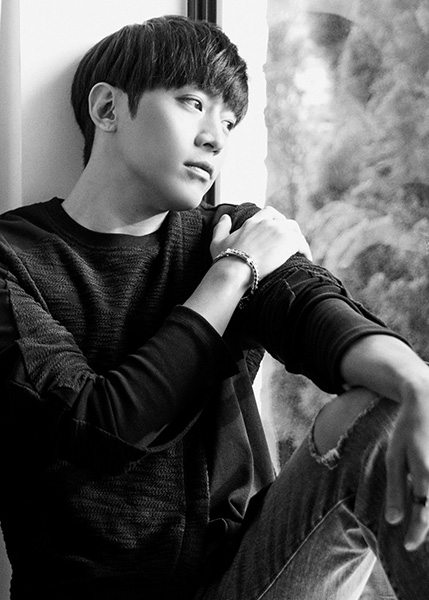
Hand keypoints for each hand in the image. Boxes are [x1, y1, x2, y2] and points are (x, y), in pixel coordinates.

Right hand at [210, 207, 311, 279]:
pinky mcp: (288, 242)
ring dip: (297, 239)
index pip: (268, 212)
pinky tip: (306, 257)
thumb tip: (225, 217)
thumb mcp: (217, 241)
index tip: (277, 226)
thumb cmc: (225, 259)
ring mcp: (279, 231)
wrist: (236, 270)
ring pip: (295, 230)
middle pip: (284, 221)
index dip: (275, 218)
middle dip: (288, 229)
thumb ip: (221, 227)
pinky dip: (305, 249)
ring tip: (299, 250)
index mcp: (252, 222)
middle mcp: (267, 223)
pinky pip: (302, 243)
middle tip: (289, 241)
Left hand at [385, 385, 428, 549]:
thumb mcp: (394, 457)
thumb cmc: (407, 432)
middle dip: (427, 528)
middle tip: (414, 540)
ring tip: (420, 523)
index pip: (423, 511)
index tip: (407, 546)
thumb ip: (395, 489)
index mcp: (424, 472)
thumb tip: (393, 520)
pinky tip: (425, 504)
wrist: (428, 404)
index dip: (417, 532)